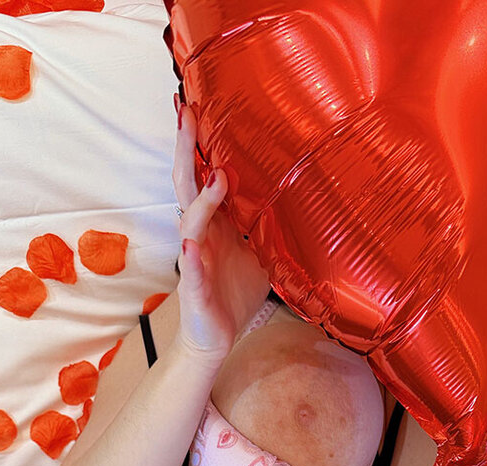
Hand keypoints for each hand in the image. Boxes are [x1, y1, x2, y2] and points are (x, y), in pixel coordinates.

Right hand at [172, 102, 269, 365]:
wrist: (215, 337)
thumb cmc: (234, 292)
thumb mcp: (260, 253)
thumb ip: (269, 224)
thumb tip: (300, 196)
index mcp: (214, 223)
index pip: (203, 175)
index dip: (200, 144)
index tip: (200, 106)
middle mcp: (200, 235)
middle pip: (187, 185)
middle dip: (186, 151)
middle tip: (187, 113)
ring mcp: (195, 261)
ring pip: (190, 224)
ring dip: (202, 201)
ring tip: (215, 178)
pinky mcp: (195, 289)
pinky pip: (192, 271)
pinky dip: (191, 259)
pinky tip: (191, 246)